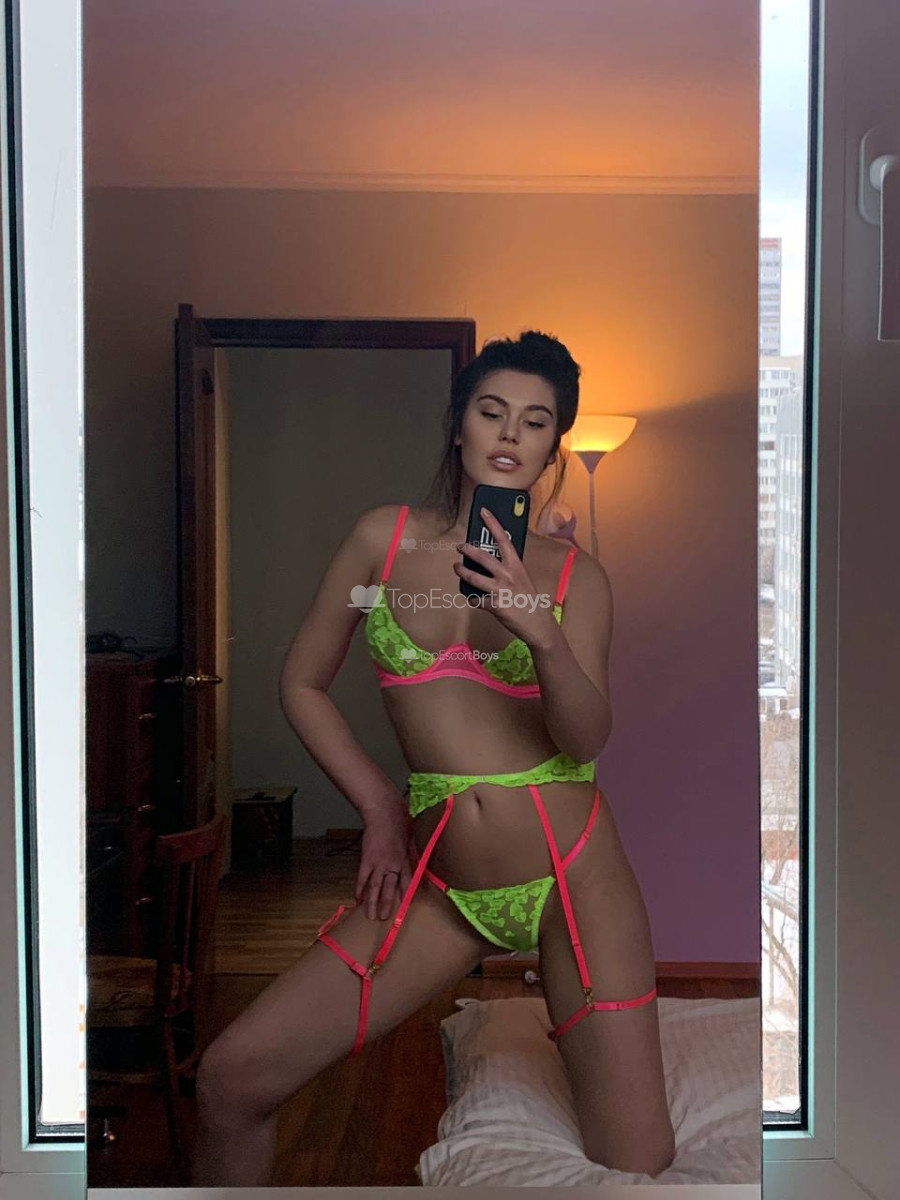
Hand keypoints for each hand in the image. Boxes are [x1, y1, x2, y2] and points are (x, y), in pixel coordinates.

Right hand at [355, 798, 418, 919]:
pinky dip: (359, 889)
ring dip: (373, 903)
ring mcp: (380, 863)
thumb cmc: (400, 818)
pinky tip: (356, 899)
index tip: (405, 907)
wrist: (385, 811)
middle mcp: (394, 865)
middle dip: (388, 905)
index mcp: (406, 860)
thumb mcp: (412, 836)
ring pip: (375, 888)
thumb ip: (411, 850)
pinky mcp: (367, 859)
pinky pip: (362, 877)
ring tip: (371, 916)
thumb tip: (415, 857)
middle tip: (385, 919)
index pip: (407, 883)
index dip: (406, 896)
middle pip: (390, 889)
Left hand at [453, 506, 559, 648]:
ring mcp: (500, 590)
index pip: (503, 539)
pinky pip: (475, 600)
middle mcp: (508, 575)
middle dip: (467, 550)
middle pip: (482, 556)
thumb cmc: (530, 601)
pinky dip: (472, 599)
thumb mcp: (522, 579)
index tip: (483, 511)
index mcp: (516, 565)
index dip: (493, 524)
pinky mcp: (494, 605)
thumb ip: (509, 570)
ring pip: (473, 577)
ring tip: (456, 568)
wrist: (537, 624)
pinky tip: (474, 600)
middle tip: (460, 547)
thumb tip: (492, 563)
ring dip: (462, 571)